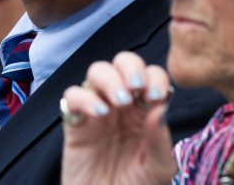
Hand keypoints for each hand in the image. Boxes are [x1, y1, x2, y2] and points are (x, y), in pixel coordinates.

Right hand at [60, 51, 177, 184]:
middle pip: (123, 62)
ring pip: (97, 71)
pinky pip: (72, 96)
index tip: (156, 95)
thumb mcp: (157, 169)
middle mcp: (122, 104)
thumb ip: (160, 141)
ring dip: (109, 79)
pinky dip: (84, 98)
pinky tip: (99, 114)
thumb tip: (161, 107)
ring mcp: (98, 110)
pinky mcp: (75, 123)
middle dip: (130, 66)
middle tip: (135, 86)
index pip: (151, 75)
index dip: (154, 77)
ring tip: (119, 102)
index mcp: (146, 109)